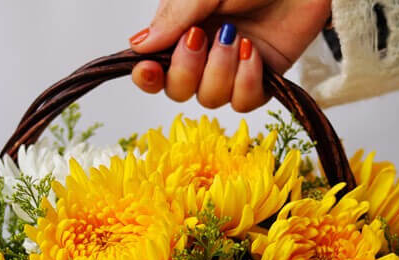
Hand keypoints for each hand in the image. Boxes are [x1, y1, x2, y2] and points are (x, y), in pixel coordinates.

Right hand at [129, 0, 330, 110]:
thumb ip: (173, 18)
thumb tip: (138, 45)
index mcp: (182, 29)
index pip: (154, 67)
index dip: (147, 77)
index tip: (148, 71)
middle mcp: (203, 54)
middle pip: (178, 91)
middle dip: (187, 71)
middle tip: (201, 39)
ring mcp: (231, 69)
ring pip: (210, 99)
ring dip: (221, 72)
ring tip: (238, 37)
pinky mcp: (260, 79)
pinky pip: (243, 102)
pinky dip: (246, 82)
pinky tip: (253, 53)